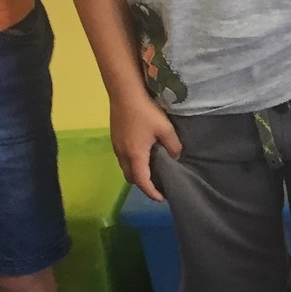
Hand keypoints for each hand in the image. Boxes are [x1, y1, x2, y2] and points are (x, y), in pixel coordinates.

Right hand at [110, 87, 180, 201]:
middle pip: (131, 177)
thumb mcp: (166, 129)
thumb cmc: (146, 111)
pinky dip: (132, 164)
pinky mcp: (114, 137)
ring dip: (136, 174)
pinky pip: (122, 158)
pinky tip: (142, 156)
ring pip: (125, 168)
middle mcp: (122, 154)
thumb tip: (176, 156)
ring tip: (151, 173)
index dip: (151, 192)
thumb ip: (173, 146)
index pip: (142, 182)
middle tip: (157, 186)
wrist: (124, 93)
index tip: (161, 198)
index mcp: (135, 155)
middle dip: (143, 185)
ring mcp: (116, 146)